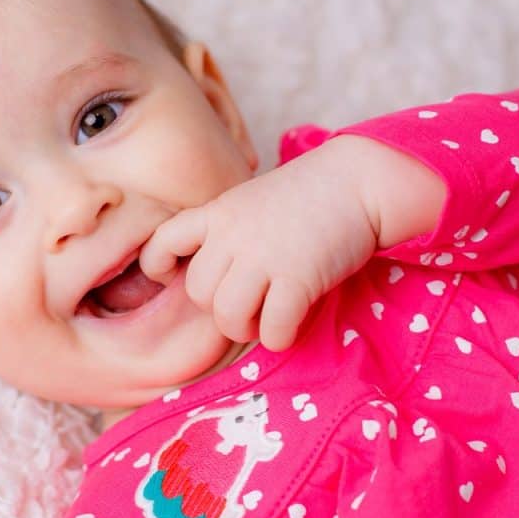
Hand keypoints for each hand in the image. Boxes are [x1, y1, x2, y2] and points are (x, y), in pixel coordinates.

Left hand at [138, 135, 383, 350]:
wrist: (360, 181)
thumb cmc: (310, 195)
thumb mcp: (252, 201)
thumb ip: (227, 231)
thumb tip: (215, 274)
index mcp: (217, 213)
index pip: (162, 242)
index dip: (159, 267)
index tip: (175, 277)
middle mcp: (233, 234)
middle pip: (197, 291)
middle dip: (218, 308)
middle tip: (247, 303)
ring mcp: (264, 256)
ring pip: (226, 316)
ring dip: (244, 328)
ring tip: (265, 318)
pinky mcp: (298, 277)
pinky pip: (271, 328)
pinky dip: (278, 336)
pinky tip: (290, 325)